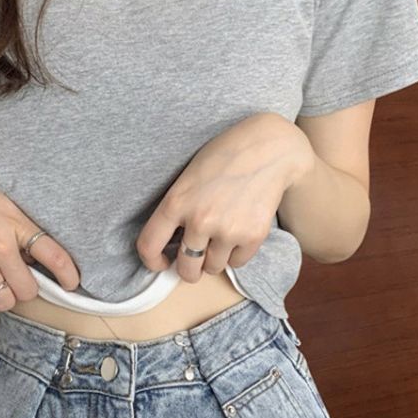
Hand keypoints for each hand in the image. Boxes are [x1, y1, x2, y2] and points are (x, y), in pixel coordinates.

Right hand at [0, 144, 80, 318]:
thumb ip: (14, 224)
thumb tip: (25, 250)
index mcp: (15, 222)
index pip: (54, 254)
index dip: (67, 274)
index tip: (71, 283)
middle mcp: (0, 246)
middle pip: (28, 289)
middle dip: (24, 289)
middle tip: (15, 281)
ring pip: (3, 301)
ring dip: (0, 298)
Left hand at [135, 112, 314, 282]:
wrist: (268, 149)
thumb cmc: (224, 156)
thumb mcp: (188, 177)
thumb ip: (177, 209)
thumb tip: (173, 242)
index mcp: (176, 202)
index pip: (149, 246)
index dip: (152, 261)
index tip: (160, 262)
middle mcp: (199, 221)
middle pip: (186, 269)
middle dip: (188, 269)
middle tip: (194, 260)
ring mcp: (227, 230)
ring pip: (213, 268)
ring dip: (214, 259)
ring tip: (220, 238)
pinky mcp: (253, 236)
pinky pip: (237, 262)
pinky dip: (236, 254)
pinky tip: (238, 232)